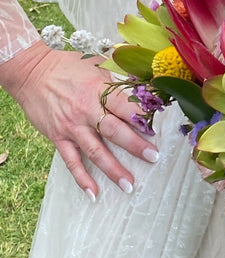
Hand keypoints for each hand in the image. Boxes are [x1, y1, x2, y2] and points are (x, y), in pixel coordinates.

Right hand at [0, 40, 158, 197]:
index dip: (143, 118)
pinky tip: (94, 193)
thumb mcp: (97, 64)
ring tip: (129, 185)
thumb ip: (119, 77)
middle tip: (154, 157)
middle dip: (136, 146)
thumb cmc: (69, 65)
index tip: (158, 129)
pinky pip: (71, 161)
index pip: (125, 107)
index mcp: (99, 90)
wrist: (32, 71)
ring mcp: (72, 126)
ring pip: (95, 151)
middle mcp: (86, 110)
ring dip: (113, 169)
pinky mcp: (58, 137)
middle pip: (115, 131)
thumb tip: (145, 82)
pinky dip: (82, 178)